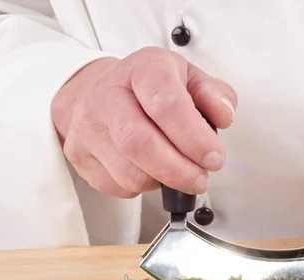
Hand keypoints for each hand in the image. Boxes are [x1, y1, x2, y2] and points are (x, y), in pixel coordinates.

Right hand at [51, 46, 236, 197]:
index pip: (166, 103)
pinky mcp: (80, 155)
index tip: (214, 158)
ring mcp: (89, 126)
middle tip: (200, 179)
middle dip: (178, 170)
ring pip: (128, 172)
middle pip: (139, 143)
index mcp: (142, 69)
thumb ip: (214, 95)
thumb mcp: (190, 79)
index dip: (194, 137)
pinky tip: (151, 171)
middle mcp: (108, 94)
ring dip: (162, 182)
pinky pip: (116, 186)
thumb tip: (223, 116)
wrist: (101, 92)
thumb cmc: (151, 88)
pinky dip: (142, 187)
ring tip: (178, 172)